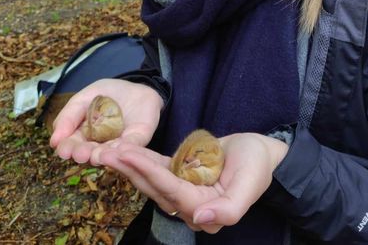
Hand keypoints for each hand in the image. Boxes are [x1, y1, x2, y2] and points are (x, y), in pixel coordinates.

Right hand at [49, 78, 163, 164]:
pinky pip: (131, 145)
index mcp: (83, 136)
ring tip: (96, 156)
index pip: (72, 145)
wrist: (137, 87)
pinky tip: (118, 149)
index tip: (63, 150)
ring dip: (102, 155)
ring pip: (109, 153)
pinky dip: (125, 148)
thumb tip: (54, 141)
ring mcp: (119, 144)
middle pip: (88, 153)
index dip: (67, 148)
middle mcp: (100, 145)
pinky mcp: (138, 139)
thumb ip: (69, 115)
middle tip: (80, 154)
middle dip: (83, 154)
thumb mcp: (84, 98)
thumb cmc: (108, 94)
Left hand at [98, 132, 288, 233]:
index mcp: (206, 211)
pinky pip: (157, 168)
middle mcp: (190, 206)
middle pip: (154, 188)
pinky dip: (141, 160)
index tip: (128, 155)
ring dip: (129, 165)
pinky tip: (123, 150)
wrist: (262, 153)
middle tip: (105, 153)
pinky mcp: (180, 176)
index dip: (149, 173)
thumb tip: (202, 218)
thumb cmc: (257, 167)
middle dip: (130, 170)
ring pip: (151, 180)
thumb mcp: (249, 185)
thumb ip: (230, 208)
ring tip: (107, 151)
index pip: (172, 192)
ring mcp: (183, 191)